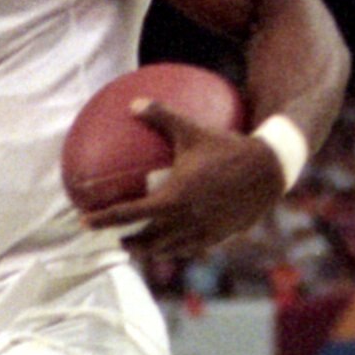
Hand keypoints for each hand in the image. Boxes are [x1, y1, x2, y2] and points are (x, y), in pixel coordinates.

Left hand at [82, 99, 289, 258]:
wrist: (269, 171)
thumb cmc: (228, 147)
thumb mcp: (193, 129)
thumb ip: (161, 116)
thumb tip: (132, 103)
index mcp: (173, 199)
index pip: (129, 214)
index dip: (103, 220)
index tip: (85, 221)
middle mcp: (185, 222)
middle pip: (146, 241)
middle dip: (128, 242)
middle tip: (116, 237)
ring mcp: (202, 233)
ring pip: (167, 250)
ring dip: (150, 249)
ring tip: (140, 244)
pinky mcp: (218, 238)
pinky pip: (189, 249)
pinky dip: (175, 248)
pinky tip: (174, 241)